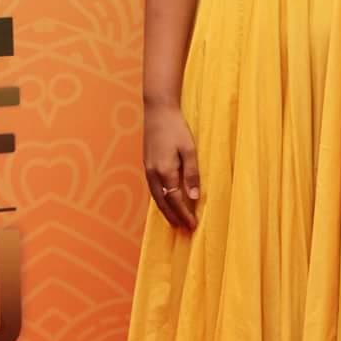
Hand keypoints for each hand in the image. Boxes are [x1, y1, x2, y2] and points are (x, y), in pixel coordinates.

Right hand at [143, 101, 200, 230]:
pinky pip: (153, 189)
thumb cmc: (176, 128)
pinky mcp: (147, 165)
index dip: (184, 214)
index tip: (193, 225)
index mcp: (165, 171)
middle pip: (163, 203)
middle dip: (174, 217)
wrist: (158, 111)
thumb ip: (191, 174)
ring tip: (176, 221)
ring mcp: (148, 170)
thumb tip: (194, 197)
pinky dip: (160, 200)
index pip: (176, 200)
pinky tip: (166, 202)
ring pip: (156, 198)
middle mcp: (153, 174)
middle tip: (185, 229)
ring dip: (166, 211)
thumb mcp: (189, 149)